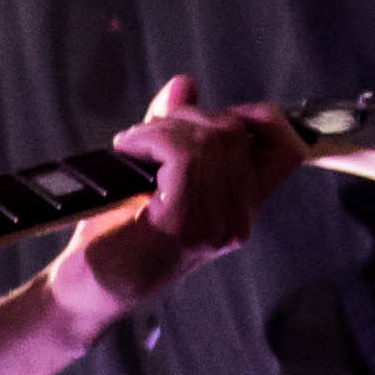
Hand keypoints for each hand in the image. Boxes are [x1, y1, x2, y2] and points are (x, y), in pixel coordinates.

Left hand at [51, 73, 303, 330]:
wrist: (87, 290)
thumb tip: (185, 84)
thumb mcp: (150, 174)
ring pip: (208, 140)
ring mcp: (213, 226)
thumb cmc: (116, 237)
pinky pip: (181, 155)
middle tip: (145, 135)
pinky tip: (126, 149)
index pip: (286, 150)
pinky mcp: (183, 225)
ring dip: (162, 128)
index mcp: (240, 209)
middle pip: (236, 133)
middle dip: (189, 117)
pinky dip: (150, 139)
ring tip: (131, 144)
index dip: (258, 118)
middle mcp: (236, 220)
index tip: (211, 114)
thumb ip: (173, 131)